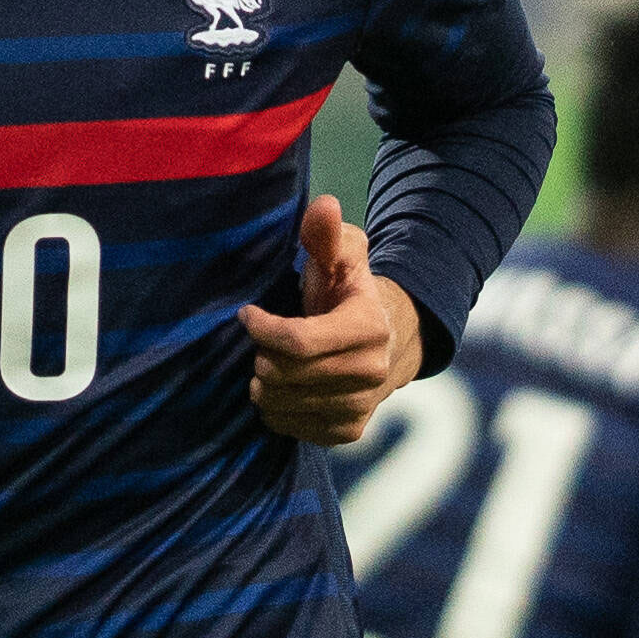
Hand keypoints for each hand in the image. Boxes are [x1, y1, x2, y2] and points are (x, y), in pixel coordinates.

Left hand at [241, 194, 423, 444]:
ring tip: (271, 359)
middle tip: (263, 338)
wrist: (391, 341)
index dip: (261, 328)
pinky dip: (274, 406)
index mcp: (369, 329)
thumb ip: (326, 235)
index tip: (247, 314)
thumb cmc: (352, 292)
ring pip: (280, 403)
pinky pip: (287, 425)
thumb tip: (323, 206)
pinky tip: (284, 383)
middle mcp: (370, 374)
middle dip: (261, 353)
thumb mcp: (344, 256)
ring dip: (263, 380)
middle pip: (283, 374)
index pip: (297, 342)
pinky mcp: (347, 431)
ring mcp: (359, 407)